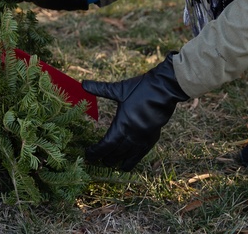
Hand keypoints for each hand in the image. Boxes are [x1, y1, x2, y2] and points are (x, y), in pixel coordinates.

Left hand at [82, 54, 188, 170]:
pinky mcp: (152, 139)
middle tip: (97, 159)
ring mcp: (142, 139)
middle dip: (105, 158)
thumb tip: (83, 83)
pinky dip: (132, 162)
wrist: (164, 90)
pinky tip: (126, 164)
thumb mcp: (119, 89)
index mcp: (122, 124)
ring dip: (117, 162)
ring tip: (109, 164)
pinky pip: (140, 156)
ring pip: (127, 157)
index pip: (105, 145)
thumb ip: (100, 89)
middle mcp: (131, 135)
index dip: (95, 152)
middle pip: (115, 154)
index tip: (88, 154)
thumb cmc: (140, 88)